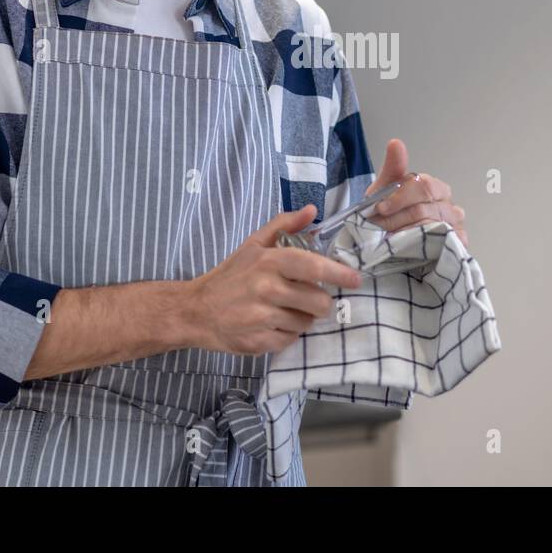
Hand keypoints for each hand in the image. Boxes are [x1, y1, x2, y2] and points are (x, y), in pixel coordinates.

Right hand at [185, 204, 362, 355]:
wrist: (196, 310)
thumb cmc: (230, 276)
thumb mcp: (253, 245)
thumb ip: (284, 226)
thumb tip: (312, 210)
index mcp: (269, 262)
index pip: (313, 266)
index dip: (339, 273)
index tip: (355, 279)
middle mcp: (267, 289)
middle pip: (318, 301)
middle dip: (319, 302)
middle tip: (306, 298)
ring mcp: (262, 318)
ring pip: (306, 323)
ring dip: (302, 318)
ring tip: (283, 310)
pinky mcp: (258, 342)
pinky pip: (290, 340)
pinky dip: (286, 334)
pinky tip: (271, 324)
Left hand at [365, 138, 468, 247]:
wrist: (388, 242)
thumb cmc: (390, 214)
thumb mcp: (386, 190)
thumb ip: (393, 167)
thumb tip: (396, 143)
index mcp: (437, 189)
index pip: (425, 186)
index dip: (401, 196)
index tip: (381, 207)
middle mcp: (451, 207)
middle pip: (426, 207)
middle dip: (398, 216)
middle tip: (380, 225)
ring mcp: (455, 229)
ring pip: (430, 227)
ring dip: (404, 232)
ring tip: (388, 237)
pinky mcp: (456, 248)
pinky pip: (441, 245)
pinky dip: (420, 246)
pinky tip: (406, 247)